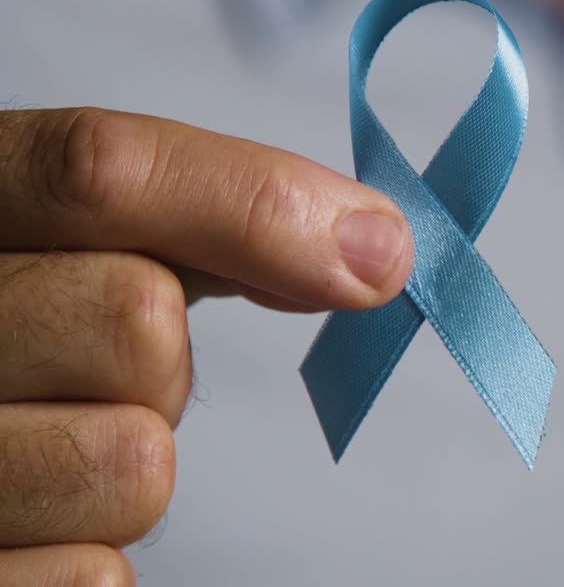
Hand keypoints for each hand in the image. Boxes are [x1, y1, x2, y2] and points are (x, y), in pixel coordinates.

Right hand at [0, 108, 411, 584]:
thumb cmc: (21, 325)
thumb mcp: (89, 236)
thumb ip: (214, 217)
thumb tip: (373, 245)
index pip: (102, 171)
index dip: (256, 208)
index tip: (374, 256)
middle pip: (137, 318)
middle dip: (167, 357)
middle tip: (104, 370)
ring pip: (134, 462)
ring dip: (134, 459)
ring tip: (59, 438)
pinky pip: (98, 575)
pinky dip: (94, 553)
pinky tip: (36, 517)